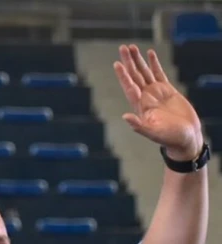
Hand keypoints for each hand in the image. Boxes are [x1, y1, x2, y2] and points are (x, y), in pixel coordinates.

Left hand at [114, 44, 202, 160]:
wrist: (185, 137)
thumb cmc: (169, 138)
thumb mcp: (153, 133)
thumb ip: (139, 125)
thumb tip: (125, 117)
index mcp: (140, 106)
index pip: (129, 87)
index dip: (123, 76)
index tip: (117, 64)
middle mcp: (145, 97)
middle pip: (134, 76)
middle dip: (128, 62)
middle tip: (122, 47)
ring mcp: (155, 93)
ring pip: (144, 72)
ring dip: (138, 60)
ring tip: (131, 47)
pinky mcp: (167, 90)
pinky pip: (158, 73)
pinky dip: (153, 64)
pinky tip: (149, 53)